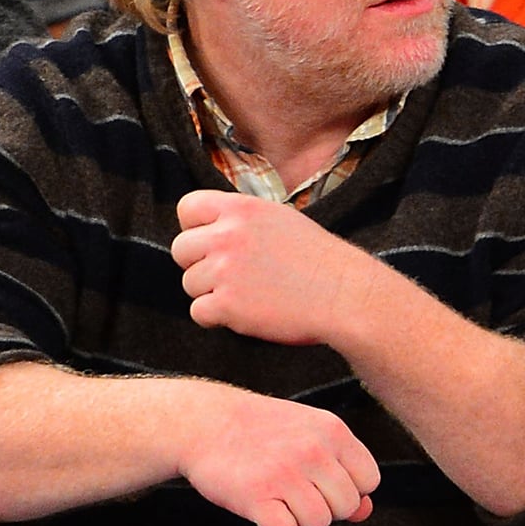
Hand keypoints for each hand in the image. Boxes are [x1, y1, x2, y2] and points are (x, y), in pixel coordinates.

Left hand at [171, 190, 373, 344]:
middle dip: (199, 265)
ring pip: (189, 283)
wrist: (344, 295)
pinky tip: (244, 313)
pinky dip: (216, 317)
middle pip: (180, 249)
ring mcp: (225, 270)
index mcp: (242, 209)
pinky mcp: (227, 304)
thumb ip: (242, 221)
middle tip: (229, 276)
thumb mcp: (280, 219)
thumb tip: (210, 230)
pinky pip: (198, 311)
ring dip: (211, 293)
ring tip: (246, 295)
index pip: (187, 208)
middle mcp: (228, 235)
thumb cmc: (319, 260)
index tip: (211, 243)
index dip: (195, 228)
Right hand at [180, 386, 380, 525]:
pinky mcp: (254, 495)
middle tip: (295, 492)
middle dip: (325, 508)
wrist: (206, 422)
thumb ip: (344, 470)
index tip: (323, 481)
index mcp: (333, 431)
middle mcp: (312, 450)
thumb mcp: (311, 436)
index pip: (369, 480)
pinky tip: (262, 508)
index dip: (349, 489)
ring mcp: (284, 473)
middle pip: (346, 507)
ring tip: (279, 498)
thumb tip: (365, 512)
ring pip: (318, 523)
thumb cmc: (264, 433)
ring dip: (299, 520)